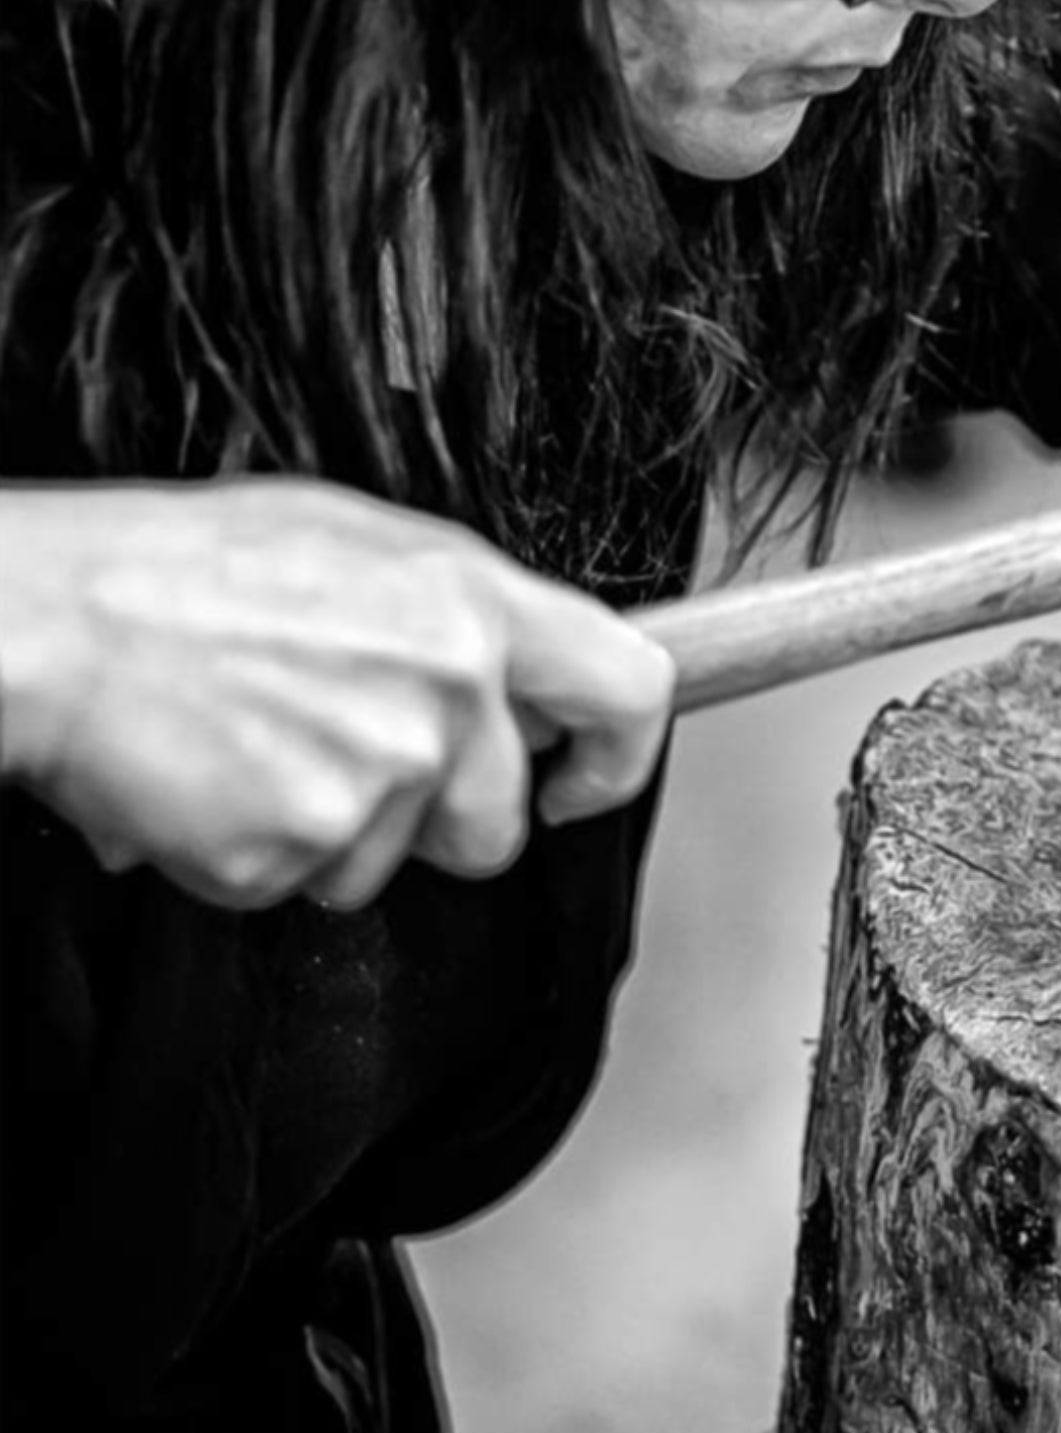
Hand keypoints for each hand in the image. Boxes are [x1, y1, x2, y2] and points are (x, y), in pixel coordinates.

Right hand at [0, 478, 676, 909]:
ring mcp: (380, 771)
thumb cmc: (184, 571)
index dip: (617, 759)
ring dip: (332, 833)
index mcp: (473, 601)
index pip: (632, 690)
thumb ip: (462, 619)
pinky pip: (302, 885)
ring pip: (391, 866)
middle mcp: (447, 687)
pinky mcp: (301, 842)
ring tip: (256, 744)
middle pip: (497, 825)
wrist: (51, 620)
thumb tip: (520, 686)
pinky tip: (212, 779)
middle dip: (430, 819)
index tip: (579, 786)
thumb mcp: (357, 548)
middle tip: (341, 755)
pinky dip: (254, 853)